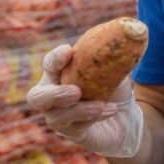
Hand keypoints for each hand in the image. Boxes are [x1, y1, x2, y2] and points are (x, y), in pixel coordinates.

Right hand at [26, 44, 143, 157]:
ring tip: (101, 104)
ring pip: (56, 116)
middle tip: (76, 91)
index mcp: (59, 73)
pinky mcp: (72, 133)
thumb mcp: (113, 69)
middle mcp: (52, 96)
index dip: (56, 58)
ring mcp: (59, 117)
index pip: (50, 63)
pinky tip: (111, 109)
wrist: (126, 117)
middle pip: (37, 97)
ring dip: (81, 110)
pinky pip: (76, 127)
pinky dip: (93, 117)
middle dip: (54, 94)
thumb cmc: (114, 88)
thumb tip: (126, 30)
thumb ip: (110, 55)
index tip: (69, 51)